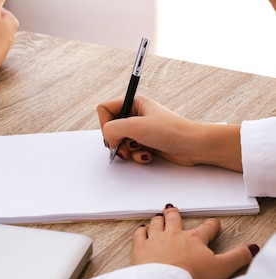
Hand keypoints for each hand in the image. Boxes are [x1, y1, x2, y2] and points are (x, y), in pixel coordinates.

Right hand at [97, 96, 241, 171]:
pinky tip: (148, 154)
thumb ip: (112, 130)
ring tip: (139, 150)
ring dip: (127, 150)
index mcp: (134, 103)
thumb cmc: (171, 131)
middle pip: (111, 128)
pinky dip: (137, 155)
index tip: (114, 133)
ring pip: (120, 142)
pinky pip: (131, 151)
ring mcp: (141, 131)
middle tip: (126, 144)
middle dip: (117, 141)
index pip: (105, 109)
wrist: (193, 146)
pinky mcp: (146, 143)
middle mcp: (136, 116)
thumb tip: (107, 139)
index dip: (105, 124)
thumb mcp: (135, 126)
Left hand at [132, 205, 257, 278]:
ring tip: (158, 216)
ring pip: (157, 224)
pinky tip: (141, 229)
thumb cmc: (192, 276)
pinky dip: (140, 231)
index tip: (213, 223)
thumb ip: (238, 257)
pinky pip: (140, 235)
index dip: (211, 225)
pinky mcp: (140, 248)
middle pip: (175, 221)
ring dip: (158, 220)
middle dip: (174, 215)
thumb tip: (251, 249)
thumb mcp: (222, 268)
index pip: (206, 229)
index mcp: (195, 239)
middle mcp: (174, 235)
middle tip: (172, 209)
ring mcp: (155, 240)